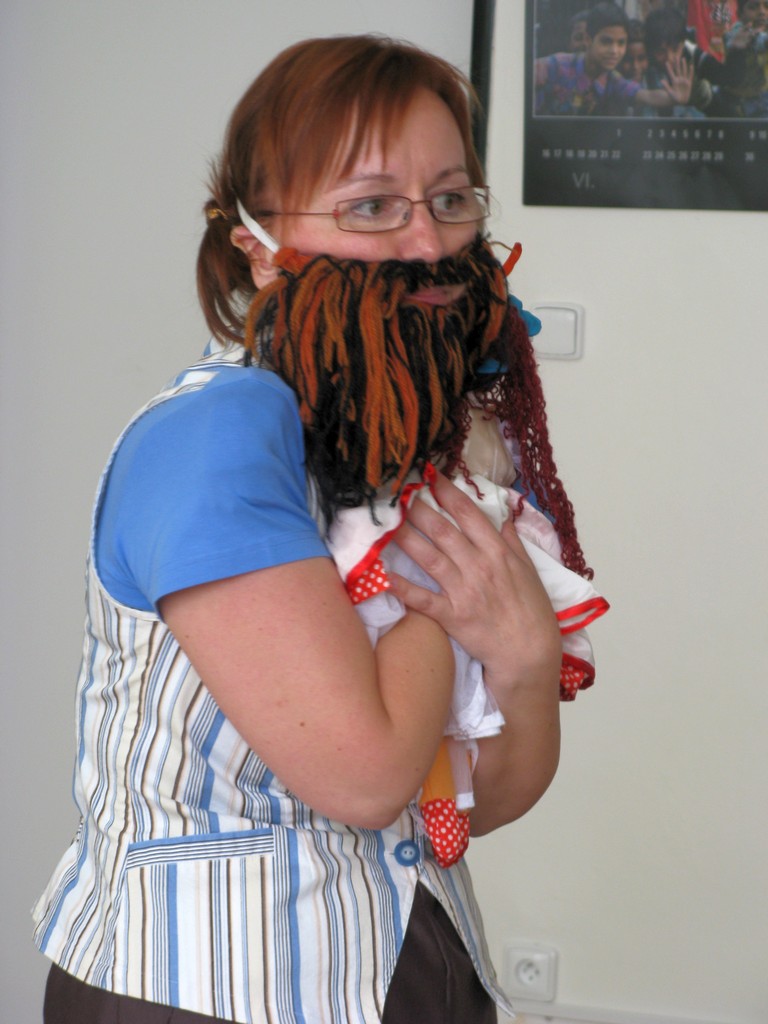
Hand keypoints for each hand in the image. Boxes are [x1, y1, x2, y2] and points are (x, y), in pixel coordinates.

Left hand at [390, 472, 560, 690]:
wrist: (529, 654)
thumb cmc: (532, 611)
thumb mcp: (529, 570)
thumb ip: (512, 542)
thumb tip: (502, 517)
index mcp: (498, 552)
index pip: (468, 515)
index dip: (447, 493)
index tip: (430, 477)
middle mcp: (479, 567)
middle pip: (443, 531)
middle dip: (419, 509)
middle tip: (398, 491)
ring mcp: (464, 591)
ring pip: (430, 558)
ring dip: (406, 538)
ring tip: (386, 521)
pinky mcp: (452, 617)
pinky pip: (423, 599)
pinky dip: (403, 588)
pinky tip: (383, 574)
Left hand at [663, 54, 693, 104]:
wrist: (680, 101)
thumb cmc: (673, 98)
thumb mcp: (669, 92)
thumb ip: (666, 86)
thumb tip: (661, 80)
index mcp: (674, 81)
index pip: (671, 73)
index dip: (668, 68)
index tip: (666, 62)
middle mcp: (678, 79)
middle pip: (677, 69)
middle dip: (676, 63)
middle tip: (675, 56)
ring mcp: (684, 80)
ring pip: (684, 71)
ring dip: (683, 65)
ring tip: (682, 59)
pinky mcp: (688, 83)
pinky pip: (690, 76)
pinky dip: (690, 71)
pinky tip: (691, 66)